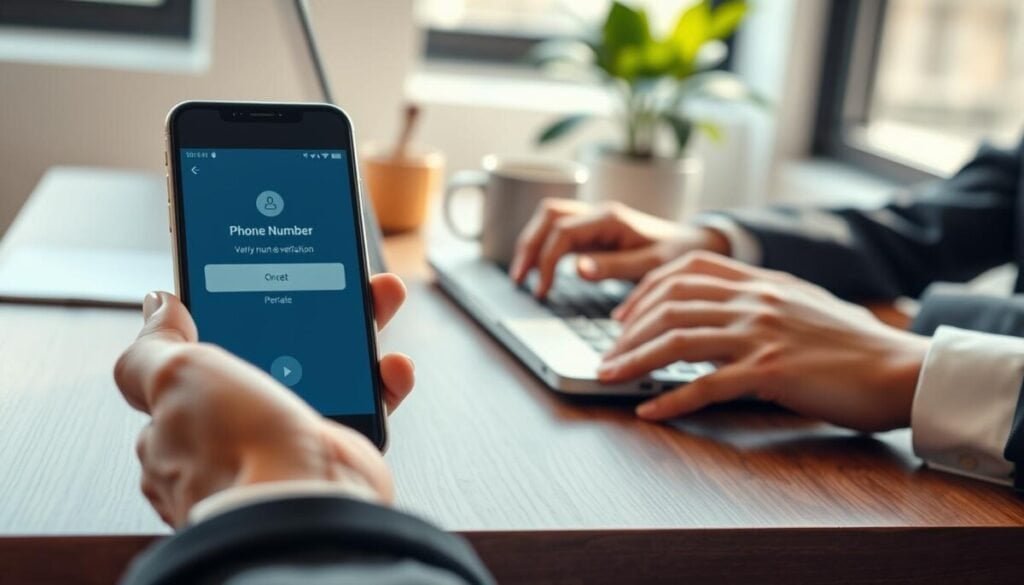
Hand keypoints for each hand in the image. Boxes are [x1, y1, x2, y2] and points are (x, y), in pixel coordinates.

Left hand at [113, 273, 414, 527]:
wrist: (299, 506)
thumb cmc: (234, 451)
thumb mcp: (174, 376)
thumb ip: (155, 344)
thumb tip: (157, 308)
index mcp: (186, 412)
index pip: (205, 347)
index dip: (236, 306)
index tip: (264, 274)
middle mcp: (236, 429)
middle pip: (277, 348)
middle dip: (309, 309)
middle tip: (331, 278)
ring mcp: (286, 440)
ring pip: (328, 369)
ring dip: (356, 334)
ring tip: (375, 301)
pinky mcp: (333, 451)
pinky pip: (365, 405)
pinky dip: (383, 381)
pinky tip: (390, 365)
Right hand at [509, 198, 730, 297]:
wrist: (694, 245)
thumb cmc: (677, 255)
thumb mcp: (650, 266)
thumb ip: (613, 267)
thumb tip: (577, 269)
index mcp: (610, 219)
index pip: (562, 231)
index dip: (545, 260)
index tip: (542, 290)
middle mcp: (598, 213)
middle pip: (549, 215)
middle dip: (528, 245)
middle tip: (518, 279)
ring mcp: (594, 221)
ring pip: (550, 219)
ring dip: (532, 243)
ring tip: (522, 275)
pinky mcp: (594, 232)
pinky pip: (559, 232)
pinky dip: (544, 248)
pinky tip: (540, 273)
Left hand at [600, 252, 928, 432]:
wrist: (899, 367)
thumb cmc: (852, 343)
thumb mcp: (801, 304)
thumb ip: (758, 301)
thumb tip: (719, 312)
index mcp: (760, 280)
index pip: (684, 271)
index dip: (644, 291)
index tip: (622, 316)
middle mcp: (755, 299)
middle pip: (670, 305)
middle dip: (627, 332)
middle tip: (606, 356)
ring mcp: (761, 333)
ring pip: (677, 340)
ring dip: (635, 362)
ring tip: (608, 378)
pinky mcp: (771, 370)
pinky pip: (706, 384)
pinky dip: (671, 400)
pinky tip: (649, 412)